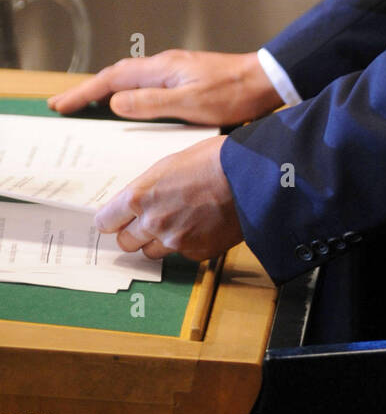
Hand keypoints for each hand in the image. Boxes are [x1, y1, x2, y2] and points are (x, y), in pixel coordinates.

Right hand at [47, 49, 282, 125]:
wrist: (266, 81)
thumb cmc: (233, 93)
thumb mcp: (190, 104)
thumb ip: (151, 103)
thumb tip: (115, 103)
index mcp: (162, 69)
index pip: (112, 80)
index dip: (84, 92)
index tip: (60, 104)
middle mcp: (165, 66)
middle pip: (117, 76)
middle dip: (88, 91)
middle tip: (62, 106)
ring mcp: (175, 71)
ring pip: (131, 80)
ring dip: (106, 92)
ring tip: (86, 107)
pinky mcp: (186, 80)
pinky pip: (146, 86)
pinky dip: (128, 95)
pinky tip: (128, 108)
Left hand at [95, 136, 242, 261]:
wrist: (251, 176)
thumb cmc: (214, 160)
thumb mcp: (170, 163)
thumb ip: (147, 187)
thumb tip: (136, 202)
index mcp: (139, 196)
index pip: (106, 222)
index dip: (112, 219)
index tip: (115, 219)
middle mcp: (152, 223)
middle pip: (125, 242)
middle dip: (133, 232)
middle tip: (148, 219)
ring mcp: (174, 241)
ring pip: (151, 252)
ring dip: (158, 240)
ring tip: (179, 220)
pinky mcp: (196, 253)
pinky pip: (181, 254)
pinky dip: (186, 243)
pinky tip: (200, 224)